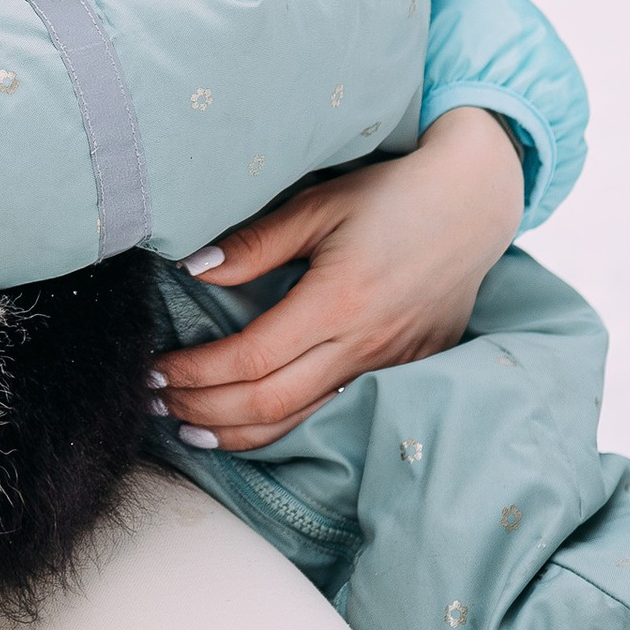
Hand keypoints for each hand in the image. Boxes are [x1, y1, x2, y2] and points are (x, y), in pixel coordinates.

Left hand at [152, 108, 525, 453]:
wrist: (473, 205)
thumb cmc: (392, 194)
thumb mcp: (320, 205)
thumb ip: (256, 242)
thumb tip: (193, 270)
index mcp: (338, 300)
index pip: (250, 359)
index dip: (196, 372)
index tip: (157, 368)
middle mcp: (363, 345)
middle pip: (267, 404)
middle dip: (203, 410)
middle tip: (156, 403)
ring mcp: (387, 367)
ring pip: (301, 422)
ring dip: (238, 434)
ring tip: (191, 429)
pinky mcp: (404, 373)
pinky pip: (334, 414)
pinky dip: (286, 428)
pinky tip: (254, 427)